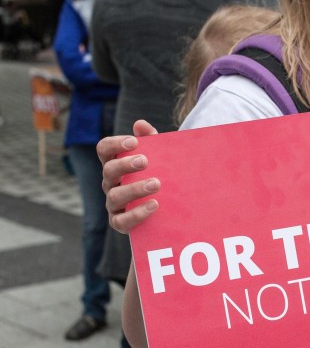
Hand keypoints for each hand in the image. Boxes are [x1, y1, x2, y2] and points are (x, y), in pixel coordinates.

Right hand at [97, 119, 160, 233]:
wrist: (166, 210)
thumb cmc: (158, 176)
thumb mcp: (158, 158)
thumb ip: (151, 140)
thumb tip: (140, 124)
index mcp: (115, 163)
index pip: (104, 149)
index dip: (115, 144)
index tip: (134, 142)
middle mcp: (110, 183)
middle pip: (108, 170)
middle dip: (126, 164)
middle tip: (145, 161)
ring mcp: (113, 204)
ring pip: (115, 195)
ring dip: (135, 189)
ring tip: (156, 184)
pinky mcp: (120, 223)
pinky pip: (122, 221)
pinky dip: (137, 213)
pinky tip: (154, 205)